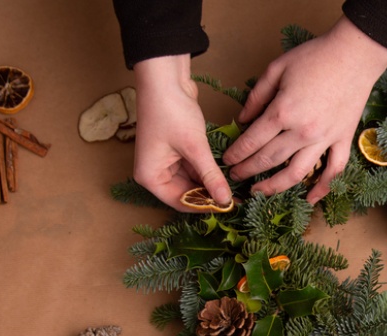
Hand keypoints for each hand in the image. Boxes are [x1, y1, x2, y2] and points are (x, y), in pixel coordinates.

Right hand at [132, 55, 231, 209]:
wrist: (164, 78)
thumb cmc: (172, 111)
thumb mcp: (194, 147)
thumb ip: (211, 176)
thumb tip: (225, 201)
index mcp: (150, 177)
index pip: (180, 202)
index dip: (204, 206)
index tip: (229, 207)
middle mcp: (154, 173)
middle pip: (186, 193)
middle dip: (210, 195)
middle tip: (237, 198)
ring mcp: (165, 162)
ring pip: (192, 181)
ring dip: (211, 183)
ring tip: (236, 187)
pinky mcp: (176, 151)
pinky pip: (194, 168)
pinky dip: (208, 170)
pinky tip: (227, 173)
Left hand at [222, 16, 386, 202]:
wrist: (355, 55)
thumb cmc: (315, 57)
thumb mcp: (277, 68)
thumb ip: (256, 96)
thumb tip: (242, 119)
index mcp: (283, 112)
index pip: (252, 141)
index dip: (236, 153)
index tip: (227, 160)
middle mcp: (302, 132)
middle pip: (269, 160)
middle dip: (248, 170)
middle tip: (235, 176)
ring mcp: (325, 139)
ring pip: (296, 173)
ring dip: (275, 186)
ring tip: (260, 192)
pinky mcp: (343, 140)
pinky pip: (333, 170)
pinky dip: (322, 187)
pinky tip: (310, 199)